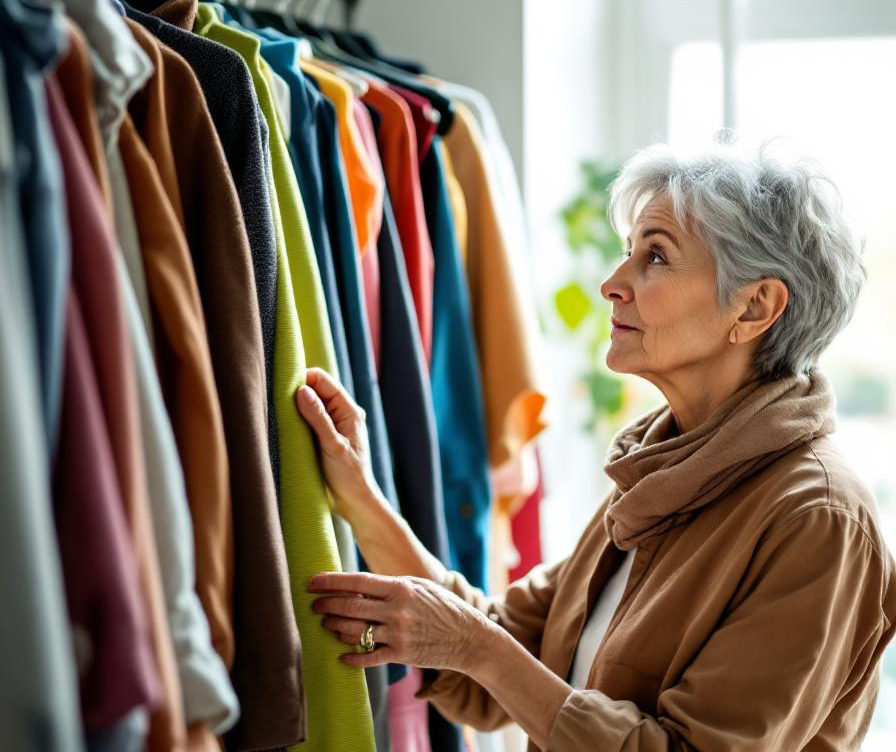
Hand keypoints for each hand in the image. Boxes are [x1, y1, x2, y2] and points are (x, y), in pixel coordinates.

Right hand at [294, 367, 380, 523]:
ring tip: (279, 413)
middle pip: (315, 390)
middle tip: (277, 400)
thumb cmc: (350, 475)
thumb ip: (318, 418)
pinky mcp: (324, 437)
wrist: (355, 502)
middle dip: (296, 391)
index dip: (303, 378)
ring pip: (310, 405)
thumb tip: (301, 390)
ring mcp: (333, 425)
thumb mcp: (332, 445)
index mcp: (349, 410)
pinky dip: (297, 420)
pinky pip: (308, 420)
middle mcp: (342, 413)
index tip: (282, 385)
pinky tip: (285, 426)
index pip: (323, 381)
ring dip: (295, 407)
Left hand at [309, 572, 499, 671]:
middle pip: (350, 607)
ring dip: (335, 628)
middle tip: (314, 605)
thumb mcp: (420, 587)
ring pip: (355, 632)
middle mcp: (396, 610)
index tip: (313, 582)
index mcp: (401, 588)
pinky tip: (342, 655)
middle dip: (327, 605)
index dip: (331, 582)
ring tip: (326, 624)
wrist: (469, 637)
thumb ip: (392, 585)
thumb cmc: (443, 607)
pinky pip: (368, 657)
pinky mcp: (401, 654)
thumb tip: (360, 584)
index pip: (358, 582)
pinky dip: (352, 657)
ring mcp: (398, 634)